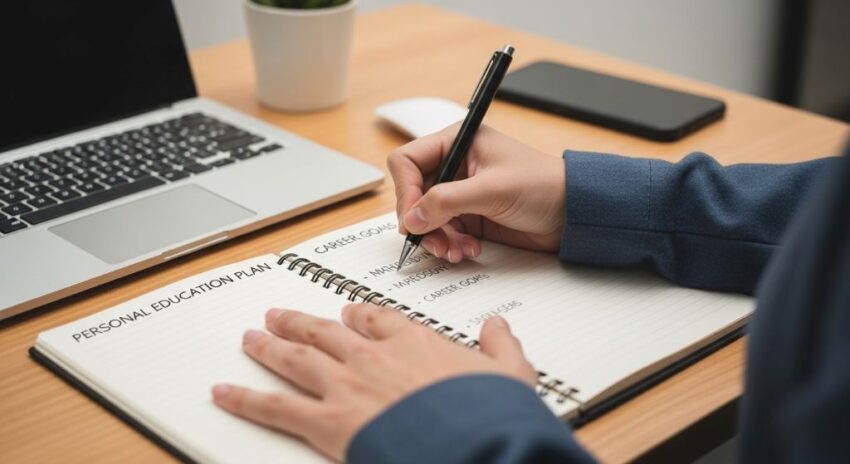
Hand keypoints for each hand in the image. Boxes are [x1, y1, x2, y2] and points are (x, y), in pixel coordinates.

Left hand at [212, 304, 536, 461]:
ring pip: (295, 358)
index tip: (347, 312)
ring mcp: (346, 385)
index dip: (356, 315)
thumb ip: (501, 347)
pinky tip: (224, 392)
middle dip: (300, 322)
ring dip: (269, 346)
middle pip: (326, 331)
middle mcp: (373, 356)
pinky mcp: (327, 421)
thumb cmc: (488, 413)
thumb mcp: (511, 374)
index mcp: (414, 342)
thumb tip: (499, 327)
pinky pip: (275, 406)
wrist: (473, 444)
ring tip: (251, 338)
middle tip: (279, 314)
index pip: (376, 319)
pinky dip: (245, 399)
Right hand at [388, 124, 565, 262]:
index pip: (407, 161)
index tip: (414, 216)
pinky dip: (450, 245)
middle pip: (413, 194)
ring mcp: (460, 194)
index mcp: (457, 143)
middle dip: (422, 221)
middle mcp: (454, 166)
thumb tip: (412, 218)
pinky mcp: (469, 217)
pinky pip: (443, 233)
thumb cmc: (544, 185)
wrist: (573, 214)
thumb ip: (447, 202)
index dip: (406, 190)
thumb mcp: (492, 190)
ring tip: (456, 250)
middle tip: (434, 240)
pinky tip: (469, 250)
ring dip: (436, 238)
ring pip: (425, 218)